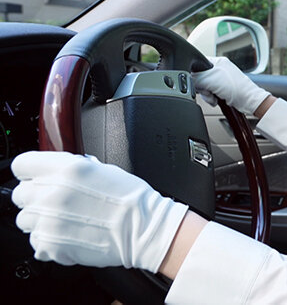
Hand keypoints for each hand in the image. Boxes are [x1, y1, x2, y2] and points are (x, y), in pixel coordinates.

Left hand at [11, 151, 187, 272]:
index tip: (37, 178)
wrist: (144, 229)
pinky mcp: (50, 244)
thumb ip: (74, 168)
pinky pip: (35, 242)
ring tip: (65, 221)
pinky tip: (70, 235)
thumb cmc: (131, 200)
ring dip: (40, 220)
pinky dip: (49, 241)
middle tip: (57, 203)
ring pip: (24, 220)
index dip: (30, 172)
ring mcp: (48, 220)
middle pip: (19, 194)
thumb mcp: (104, 169)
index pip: (21, 165)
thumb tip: (60, 171)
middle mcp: (52, 192)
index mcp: (66, 169)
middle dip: (36, 198)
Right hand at [192, 56, 270, 115]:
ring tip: (213, 96)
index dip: (194, 73)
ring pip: (203, 87)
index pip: (197, 64)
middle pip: (199, 77)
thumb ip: (196, 77)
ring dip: (206, 94)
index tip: (197, 81)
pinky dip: (211, 98)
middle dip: (202, 87)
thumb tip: (187, 78)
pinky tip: (216, 100)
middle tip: (208, 90)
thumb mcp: (211, 79)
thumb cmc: (237, 88)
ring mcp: (220, 80)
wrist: (248, 102)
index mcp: (217, 61)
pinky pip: (209, 94)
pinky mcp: (221, 90)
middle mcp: (219, 69)